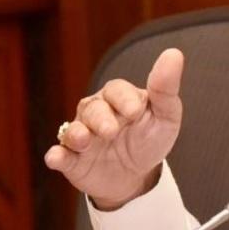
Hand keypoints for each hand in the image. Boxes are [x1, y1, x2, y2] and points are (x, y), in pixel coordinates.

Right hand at [45, 48, 184, 208]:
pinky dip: (56, 156)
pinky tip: (55, 158)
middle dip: (100, 119)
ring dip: (76, 134)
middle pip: (92, 109)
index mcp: (118, 98)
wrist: (139, 176)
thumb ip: (166, 88)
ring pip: (73, 130)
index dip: (123, 99)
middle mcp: (96, 113)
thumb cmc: (150, 139)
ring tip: (83, 140)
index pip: (116, 91)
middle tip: (111, 130)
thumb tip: (173, 53)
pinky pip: (61, 155)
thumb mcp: (165, 116)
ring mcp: (82, 136)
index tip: (135, 111)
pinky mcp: (73, 161)